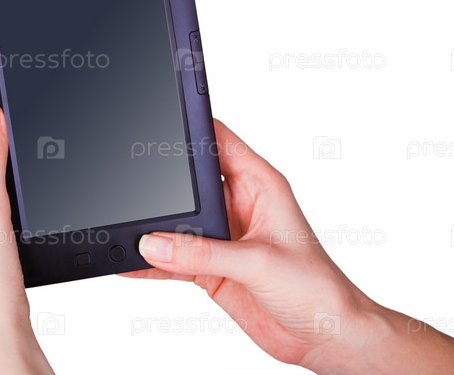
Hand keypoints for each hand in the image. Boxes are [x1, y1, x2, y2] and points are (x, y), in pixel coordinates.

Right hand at [127, 120, 453, 373]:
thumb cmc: (319, 290)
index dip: (191, 125)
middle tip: (132, 188)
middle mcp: (238, 206)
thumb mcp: (260, 263)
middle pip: (188, 180)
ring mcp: (223, 237)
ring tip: (127, 229)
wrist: (326, 337)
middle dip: (160, 182)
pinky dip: (152, 262)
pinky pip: (173, 258)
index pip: (219, 141)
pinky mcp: (212, 267)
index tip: (159, 116)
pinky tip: (132, 263)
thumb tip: (157, 242)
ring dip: (155, 227)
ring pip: (177, 221)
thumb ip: (205, 253)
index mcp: (260, 186)